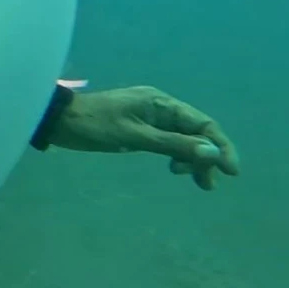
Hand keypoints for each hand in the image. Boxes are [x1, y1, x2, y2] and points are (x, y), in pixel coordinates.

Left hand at [49, 85, 240, 189]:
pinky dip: (174, 155)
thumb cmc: (94, 125)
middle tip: (207, 184)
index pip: (202, 123)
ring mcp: (148, 116)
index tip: (231, 171)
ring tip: (196, 182)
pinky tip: (175, 169)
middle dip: (205, 156)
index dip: (219, 145)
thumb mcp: (134, 137)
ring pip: (181, 138)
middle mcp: (158, 106)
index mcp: (160, 102)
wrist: (58, 120)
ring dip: (191, 158)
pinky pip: (166, 141)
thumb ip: (172, 144)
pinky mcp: (137, 127)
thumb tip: (210, 152)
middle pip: (195, 131)